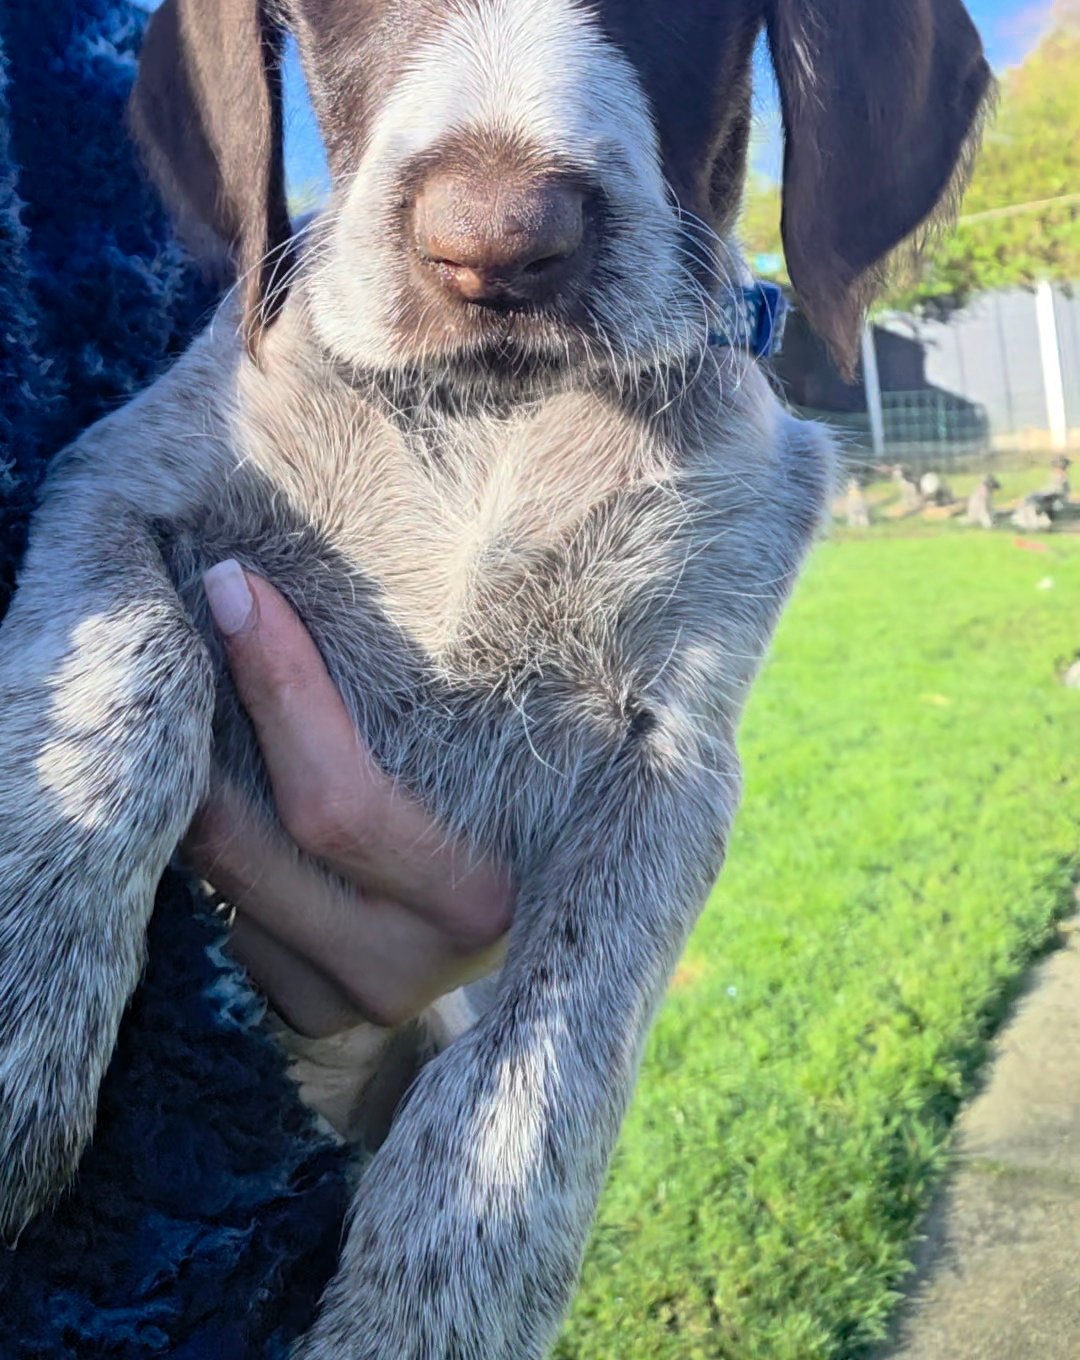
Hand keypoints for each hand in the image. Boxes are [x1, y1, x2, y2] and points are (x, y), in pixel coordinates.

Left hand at [185, 562, 512, 1038]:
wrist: (499, 890)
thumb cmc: (494, 760)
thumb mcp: (490, 726)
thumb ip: (450, 672)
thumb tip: (363, 529)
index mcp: (492, 887)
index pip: (342, 804)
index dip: (276, 688)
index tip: (231, 584)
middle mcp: (426, 960)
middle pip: (255, 843)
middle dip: (204, 726)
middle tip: (175, 621)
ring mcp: (361, 996)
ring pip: (217, 885)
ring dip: (184, 781)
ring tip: (178, 683)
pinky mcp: (308, 1014)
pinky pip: (215, 925)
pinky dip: (191, 844)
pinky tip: (200, 769)